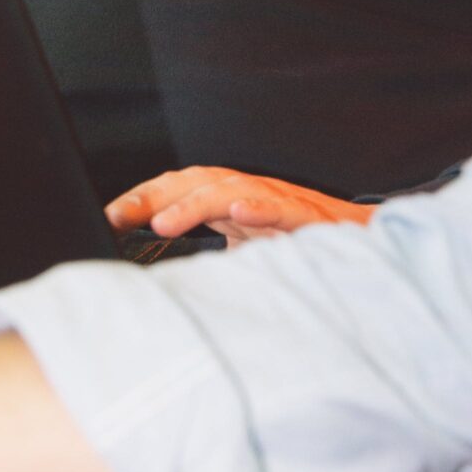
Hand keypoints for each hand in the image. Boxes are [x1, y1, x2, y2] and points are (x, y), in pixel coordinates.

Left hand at [105, 168, 374, 248]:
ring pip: (231, 190)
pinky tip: (241, 213)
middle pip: (194, 182)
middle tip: (117, 216)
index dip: (141, 200)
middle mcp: (249, 195)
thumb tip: (159, 289)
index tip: (105, 218)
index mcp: (229, 202)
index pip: (177, 190)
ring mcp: (278, 203)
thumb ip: (207, 264)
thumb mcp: (244, 256)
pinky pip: (283, 210)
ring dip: (194, 204)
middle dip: (153, 196)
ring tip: (163, 221)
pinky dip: (261, 209)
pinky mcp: (309, 218)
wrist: (367, 246)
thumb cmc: (300, 250)